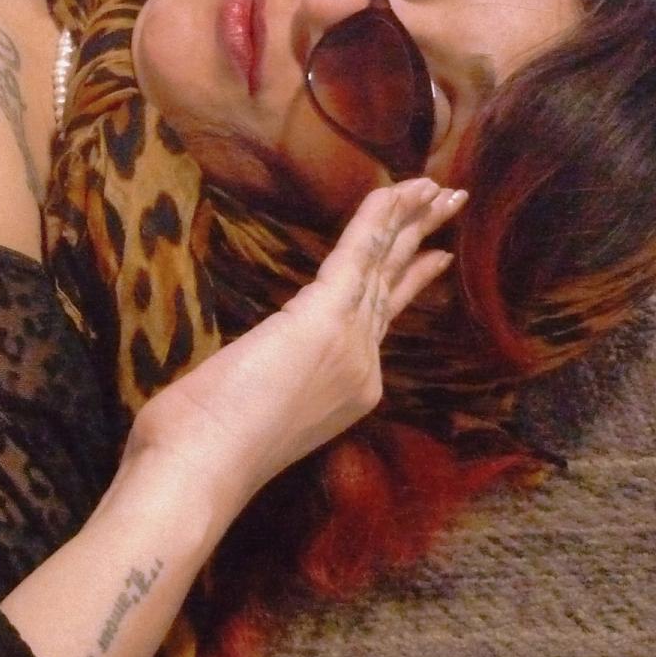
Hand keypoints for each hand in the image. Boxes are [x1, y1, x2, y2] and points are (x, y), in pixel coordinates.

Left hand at [126, 179, 465, 510]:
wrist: (202, 468)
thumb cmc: (206, 449)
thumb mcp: (251, 409)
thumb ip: (269, 379)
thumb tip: (254, 365)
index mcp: (348, 391)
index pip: (383, 319)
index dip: (406, 279)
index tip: (433, 253)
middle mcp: (362, 367)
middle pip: (395, 289)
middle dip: (425, 242)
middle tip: (452, 204)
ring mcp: (349, 345)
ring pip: (384, 267)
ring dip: (412, 219)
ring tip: (441, 188)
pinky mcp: (322, 319)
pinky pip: (357, 255)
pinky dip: (375, 219)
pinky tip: (395, 189)